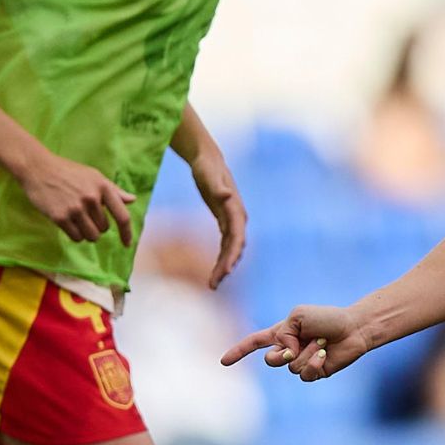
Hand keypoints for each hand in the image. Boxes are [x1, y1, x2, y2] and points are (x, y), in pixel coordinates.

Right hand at [17, 152, 134, 243]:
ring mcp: (75, 208)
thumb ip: (114, 190)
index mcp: (103, 187)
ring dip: (87, 233)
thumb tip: (132, 200)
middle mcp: (91, 198)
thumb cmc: (68, 172)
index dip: (127, 233)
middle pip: (104, 229)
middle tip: (85, 214)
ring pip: (91, 236)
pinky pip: (76, 237)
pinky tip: (69, 223)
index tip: (127, 244)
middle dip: (97, 225)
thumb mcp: (94, 176)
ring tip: (78, 220)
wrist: (39, 168)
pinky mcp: (60, 217)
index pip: (122, 216)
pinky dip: (75, 234)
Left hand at [190, 149, 245, 288]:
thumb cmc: (208, 168)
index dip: (232, 255)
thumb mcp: (209, 176)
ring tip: (213, 284)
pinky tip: (215, 272)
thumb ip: (218, 187)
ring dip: (224, 267)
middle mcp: (237, 218)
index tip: (226, 271)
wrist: (208, 160)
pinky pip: (225, 245)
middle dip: (226, 267)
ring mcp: (232, 221)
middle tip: (213, 285)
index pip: (236, 237)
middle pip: (234, 247)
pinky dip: (221, 259)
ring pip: (231, 249)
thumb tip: (226, 195)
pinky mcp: (224, 222)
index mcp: (236, 210)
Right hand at [222, 305, 370, 381]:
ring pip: (291, 367)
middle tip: (296, 347)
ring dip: (307, 353)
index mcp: (282, 333)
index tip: (223, 362)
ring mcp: (301, 362)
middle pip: (271, 360)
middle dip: (281, 355)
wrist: (352, 328)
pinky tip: (323, 354)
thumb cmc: (327, 318)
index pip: (255, 342)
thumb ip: (283, 335)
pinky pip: (305, 375)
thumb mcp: (297, 317)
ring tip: (321, 342)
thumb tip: (285, 357)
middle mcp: (289, 349)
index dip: (238, 351)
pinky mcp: (315, 372)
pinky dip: (313, 363)